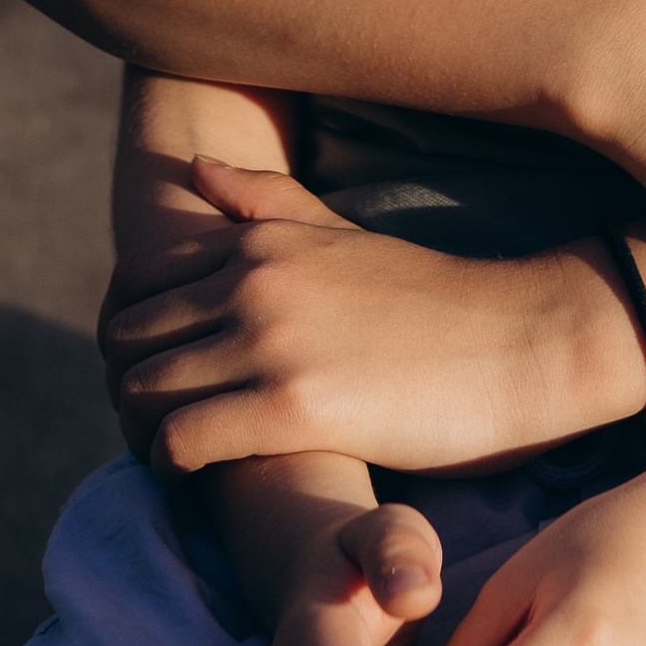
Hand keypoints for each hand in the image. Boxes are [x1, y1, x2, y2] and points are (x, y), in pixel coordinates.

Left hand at [105, 161, 592, 473]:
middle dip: (125, 388)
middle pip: (126, 340)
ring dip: (143, 433)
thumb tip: (193, 168)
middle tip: (155, 427)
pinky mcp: (294, 406)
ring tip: (173, 456)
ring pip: (143, 393)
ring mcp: (272, 340)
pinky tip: (200, 477)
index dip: (128, 340)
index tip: (154, 378)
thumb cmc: (435, 299)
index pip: (135, 285)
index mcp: (260, 240)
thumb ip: (265, 201)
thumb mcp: (342, 235)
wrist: (521, 343)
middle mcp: (254, 280)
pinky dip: (172, 465)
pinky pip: (182, 440)